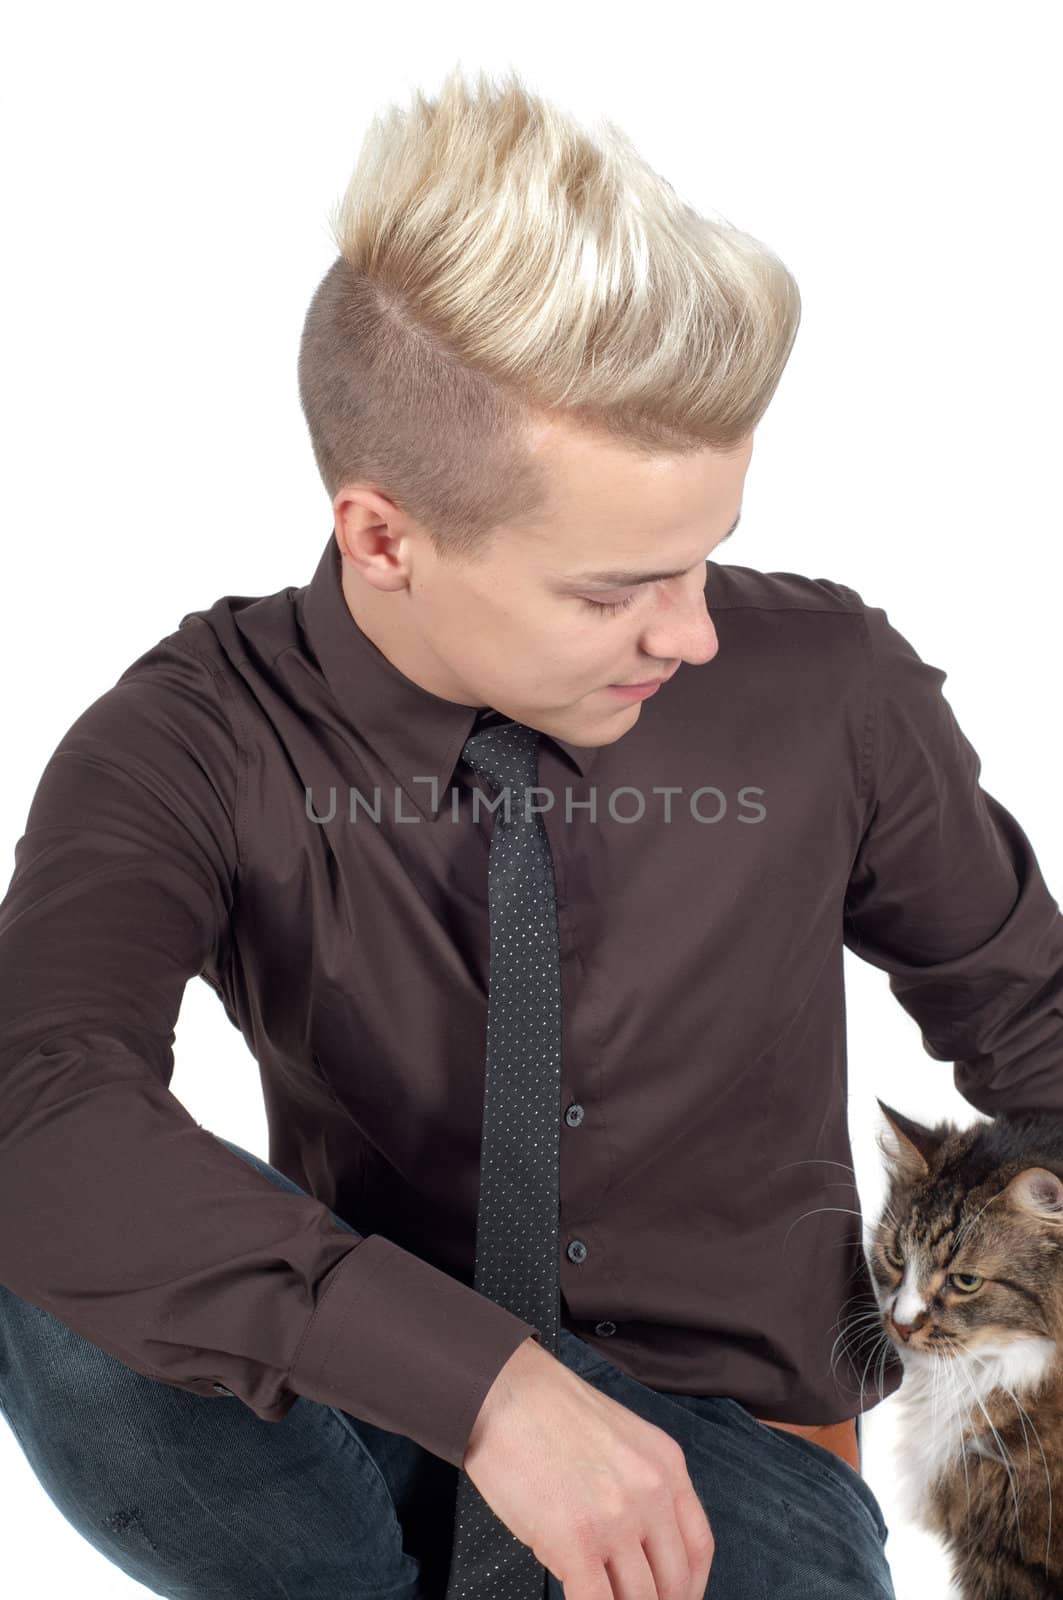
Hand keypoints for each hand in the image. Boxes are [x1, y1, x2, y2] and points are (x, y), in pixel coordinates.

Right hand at [461, 1335, 714, 1597]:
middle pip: (674, 1582)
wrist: (503, 1390)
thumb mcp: (620, 1438)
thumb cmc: (548, 1410)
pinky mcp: (576, 1541)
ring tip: (601, 1597)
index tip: (675, 1599)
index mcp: (666, 1465)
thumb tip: (634, 1548)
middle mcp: (652, 1493)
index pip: (699, 1548)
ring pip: (639, 1599)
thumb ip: (638, 1488)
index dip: (689, 1588)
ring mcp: (617, 1519)